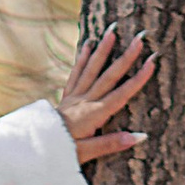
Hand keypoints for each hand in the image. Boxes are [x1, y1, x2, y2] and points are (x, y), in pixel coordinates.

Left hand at [60, 25, 154, 167]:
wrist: (33, 149)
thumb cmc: (60, 153)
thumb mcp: (86, 154)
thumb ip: (111, 143)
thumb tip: (140, 136)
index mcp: (94, 115)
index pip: (121, 94)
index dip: (138, 78)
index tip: (152, 61)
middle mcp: (85, 101)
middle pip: (109, 76)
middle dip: (126, 57)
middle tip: (139, 38)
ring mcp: (75, 97)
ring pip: (91, 69)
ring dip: (103, 50)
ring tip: (112, 31)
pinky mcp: (66, 97)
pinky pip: (75, 74)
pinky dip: (82, 59)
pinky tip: (88, 45)